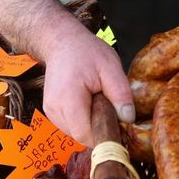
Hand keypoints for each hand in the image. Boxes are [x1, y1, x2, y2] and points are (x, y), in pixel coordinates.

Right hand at [42, 32, 134, 146]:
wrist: (62, 42)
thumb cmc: (86, 52)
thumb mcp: (110, 67)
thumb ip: (120, 93)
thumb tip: (128, 118)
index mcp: (69, 98)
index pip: (85, 134)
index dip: (104, 134)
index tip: (117, 124)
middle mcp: (55, 108)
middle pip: (81, 136)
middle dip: (99, 127)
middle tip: (107, 105)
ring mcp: (50, 111)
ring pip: (76, 133)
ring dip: (90, 124)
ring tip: (95, 100)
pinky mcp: (50, 112)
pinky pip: (70, 126)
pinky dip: (82, 119)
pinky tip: (86, 102)